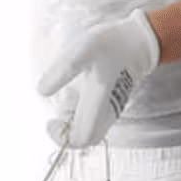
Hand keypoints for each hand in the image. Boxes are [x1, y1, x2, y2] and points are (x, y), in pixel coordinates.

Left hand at [37, 9, 160, 148]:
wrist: (140, 40)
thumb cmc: (112, 44)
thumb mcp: (83, 50)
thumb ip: (63, 70)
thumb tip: (41, 91)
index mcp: (98, 103)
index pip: (82, 138)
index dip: (62, 137)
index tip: (50, 120)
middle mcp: (107, 111)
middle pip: (88, 139)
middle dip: (67, 134)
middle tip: (54, 118)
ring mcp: (112, 107)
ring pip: (93, 130)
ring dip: (74, 125)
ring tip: (62, 106)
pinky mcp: (114, 101)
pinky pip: (97, 120)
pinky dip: (82, 117)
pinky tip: (74, 99)